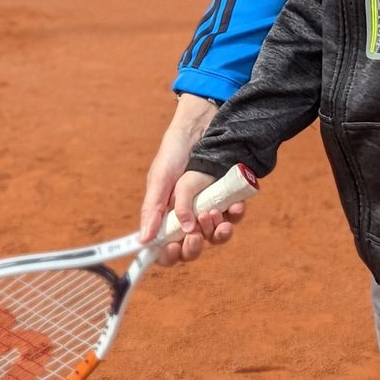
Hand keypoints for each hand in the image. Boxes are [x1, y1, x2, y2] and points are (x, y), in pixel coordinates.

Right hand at [138, 93, 244, 265]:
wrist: (203, 125)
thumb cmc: (175, 150)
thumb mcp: (161, 177)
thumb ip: (154, 208)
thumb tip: (144, 240)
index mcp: (166, 214)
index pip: (165, 246)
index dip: (169, 254)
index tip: (173, 249)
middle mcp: (188, 216)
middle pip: (191, 247)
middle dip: (193, 247)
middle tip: (194, 237)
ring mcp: (209, 208)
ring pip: (214, 236)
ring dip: (215, 232)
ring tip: (213, 213)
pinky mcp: (228, 199)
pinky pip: (234, 217)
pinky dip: (235, 215)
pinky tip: (234, 205)